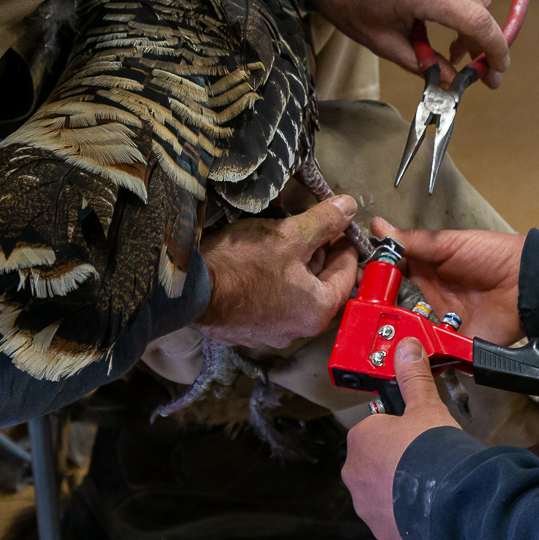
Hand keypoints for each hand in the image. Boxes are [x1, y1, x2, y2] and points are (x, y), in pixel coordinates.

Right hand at [195, 196, 358, 347]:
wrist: (190, 290)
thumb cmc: (242, 266)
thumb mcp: (290, 235)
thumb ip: (324, 221)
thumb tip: (348, 207)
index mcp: (317, 310)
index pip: (346, 274)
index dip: (345, 244)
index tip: (341, 226)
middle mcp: (298, 329)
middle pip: (320, 285)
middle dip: (319, 253)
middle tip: (313, 227)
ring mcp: (270, 332)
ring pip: (294, 292)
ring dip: (295, 265)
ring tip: (284, 237)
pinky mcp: (246, 328)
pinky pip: (270, 300)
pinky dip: (272, 279)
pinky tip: (260, 259)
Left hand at [309, 0, 510, 87]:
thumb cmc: (351, 1)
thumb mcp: (383, 42)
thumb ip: (423, 64)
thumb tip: (453, 84)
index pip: (476, 21)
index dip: (495, 49)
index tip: (499, 69)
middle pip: (481, 8)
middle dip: (480, 40)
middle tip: (469, 63)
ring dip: (469, 17)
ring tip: (447, 37)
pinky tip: (432, 2)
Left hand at [342, 337, 461, 539]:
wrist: (450, 501)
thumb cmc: (433, 450)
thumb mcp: (425, 406)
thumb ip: (413, 377)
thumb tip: (406, 346)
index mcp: (360, 438)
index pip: (374, 427)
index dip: (399, 428)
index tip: (417, 433)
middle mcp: (354, 472)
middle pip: (374, 458)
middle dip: (395, 458)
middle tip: (423, 457)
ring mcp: (364, 502)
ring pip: (379, 487)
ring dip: (397, 485)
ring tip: (427, 482)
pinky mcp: (379, 527)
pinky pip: (388, 514)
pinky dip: (402, 510)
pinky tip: (424, 504)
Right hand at [373, 217, 525, 344]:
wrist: (527, 285)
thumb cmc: (491, 256)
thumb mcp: (448, 244)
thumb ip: (412, 241)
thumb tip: (377, 225)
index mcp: (426, 271)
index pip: (391, 275)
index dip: (372, 279)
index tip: (352, 281)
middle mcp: (429, 298)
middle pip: (394, 308)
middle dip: (377, 312)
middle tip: (360, 312)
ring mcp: (440, 323)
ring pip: (408, 332)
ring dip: (395, 333)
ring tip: (377, 332)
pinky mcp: (454, 344)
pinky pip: (431, 352)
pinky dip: (418, 353)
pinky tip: (403, 350)